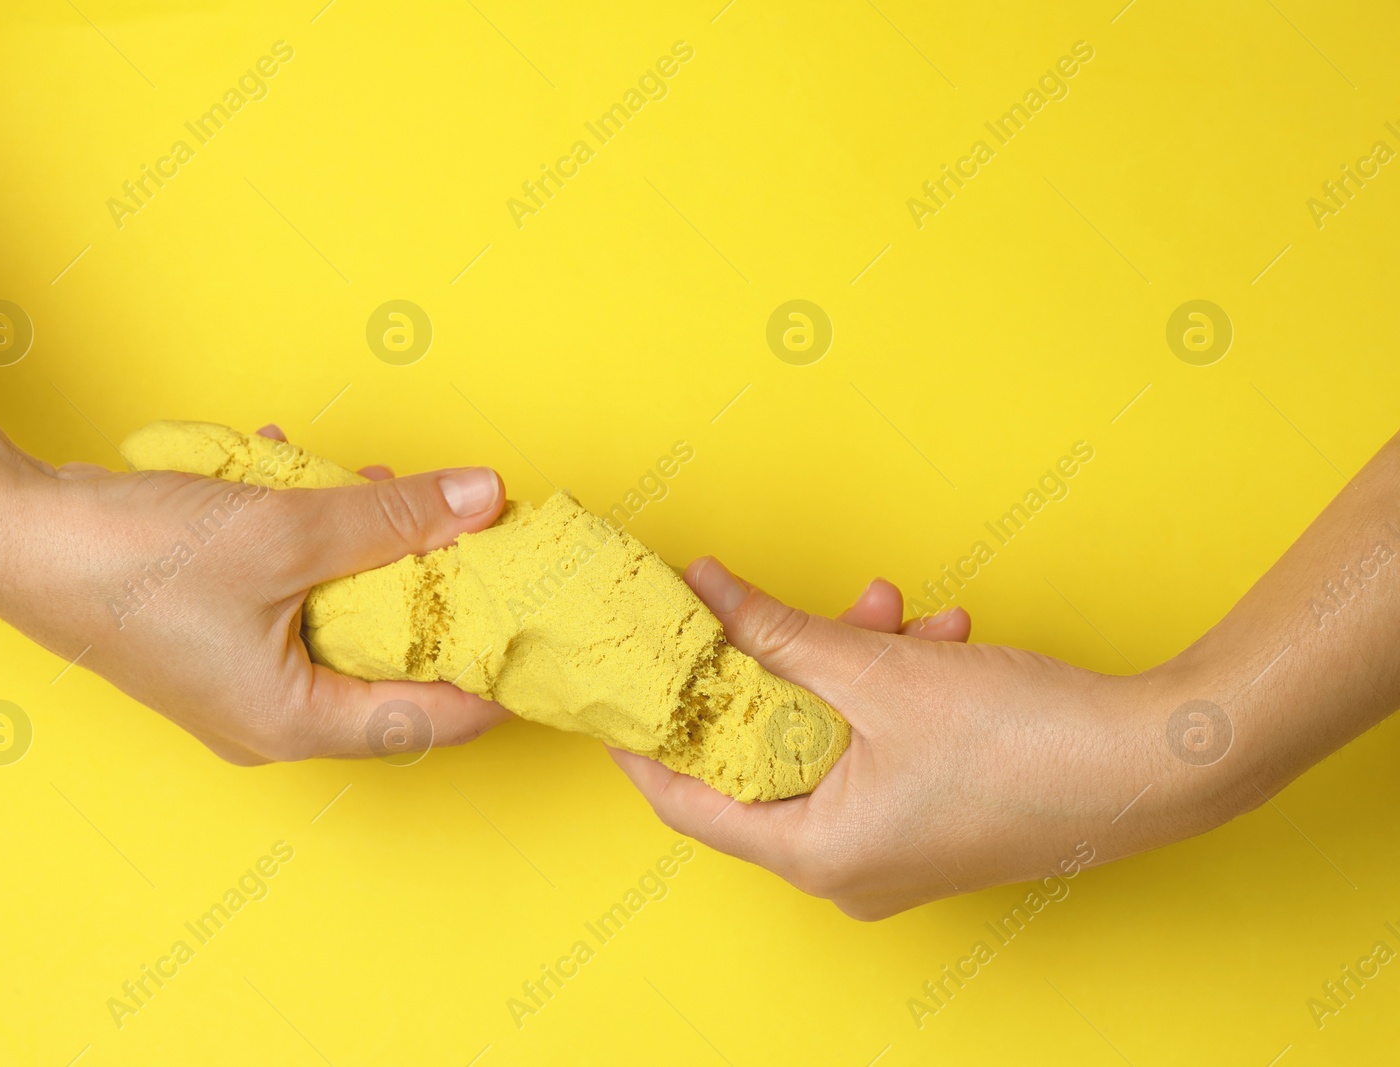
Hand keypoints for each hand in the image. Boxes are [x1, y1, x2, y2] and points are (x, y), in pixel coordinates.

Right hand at [0, 424, 510, 764]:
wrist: (11, 537)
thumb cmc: (135, 559)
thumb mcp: (285, 532)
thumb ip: (392, 518)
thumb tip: (483, 498)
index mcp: (295, 723)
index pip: (431, 720)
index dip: (492, 671)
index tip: (534, 622)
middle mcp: (270, 722)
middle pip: (389, 669)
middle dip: (426, 589)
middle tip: (463, 532)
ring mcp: (239, 685)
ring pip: (340, 625)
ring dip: (363, 553)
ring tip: (373, 486)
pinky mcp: (215, 643)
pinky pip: (290, 602)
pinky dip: (307, 546)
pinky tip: (298, 477)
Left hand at [610, 557, 1223, 919]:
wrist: (1154, 760)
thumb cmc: (1022, 738)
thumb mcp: (876, 670)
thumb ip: (774, 629)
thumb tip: (703, 588)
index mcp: (817, 855)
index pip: (686, 800)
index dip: (647, 734)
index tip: (625, 677)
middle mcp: (847, 870)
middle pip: (765, 756)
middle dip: (779, 667)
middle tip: (776, 607)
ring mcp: (894, 852)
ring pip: (832, 740)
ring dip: (851, 666)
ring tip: (893, 614)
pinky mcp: (934, 822)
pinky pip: (882, 749)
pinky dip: (895, 691)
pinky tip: (940, 638)